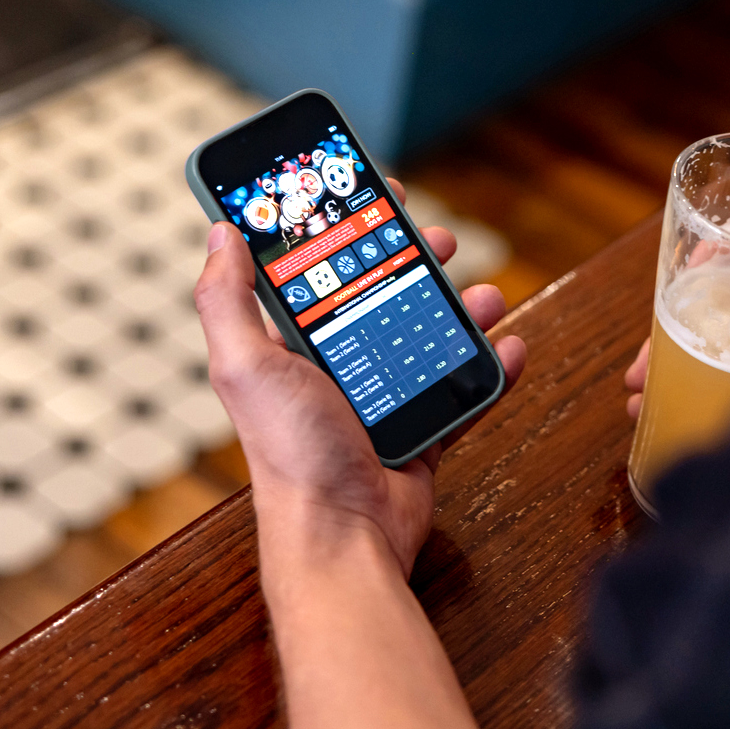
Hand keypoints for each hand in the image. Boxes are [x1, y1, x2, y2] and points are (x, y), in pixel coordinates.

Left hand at [194, 180, 525, 578]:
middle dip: (414, 263)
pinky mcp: (423, 429)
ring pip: (431, 337)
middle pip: (385, 297)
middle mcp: (340, 368)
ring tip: (487, 298)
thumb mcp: (246, 366)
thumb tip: (220, 231)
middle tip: (438, 240)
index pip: (320, 273)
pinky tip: (509, 348)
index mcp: (296, 347)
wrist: (347, 532)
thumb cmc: (292, 455)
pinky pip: (463, 389)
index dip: (345, 232)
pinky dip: (491, 368)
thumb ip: (226, 300)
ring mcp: (385, 399)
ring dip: (463, 311)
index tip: (370, 197)